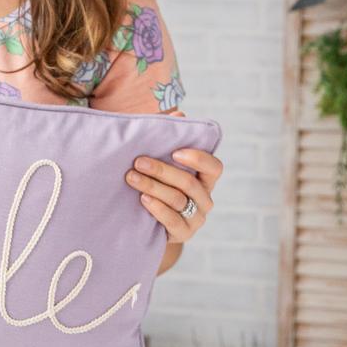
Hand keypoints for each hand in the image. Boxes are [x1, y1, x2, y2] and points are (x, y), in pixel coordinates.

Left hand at [125, 109, 222, 243]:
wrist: (146, 220)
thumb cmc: (155, 181)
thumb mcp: (160, 159)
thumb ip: (169, 136)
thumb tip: (179, 112)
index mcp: (205, 178)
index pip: (214, 167)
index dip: (199, 159)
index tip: (175, 151)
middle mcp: (205, 198)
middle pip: (189, 183)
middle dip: (162, 170)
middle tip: (138, 162)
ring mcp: (196, 218)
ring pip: (179, 200)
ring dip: (153, 186)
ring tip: (131, 177)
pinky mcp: (184, 234)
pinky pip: (174, 222)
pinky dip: (158, 209)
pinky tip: (142, 199)